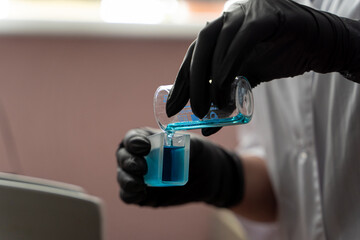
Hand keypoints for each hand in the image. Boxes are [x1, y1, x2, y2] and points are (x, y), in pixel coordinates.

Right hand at [116, 127, 243, 206]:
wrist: (205, 175)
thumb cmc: (195, 153)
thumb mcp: (192, 144)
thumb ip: (181, 142)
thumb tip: (172, 140)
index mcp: (145, 139)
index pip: (132, 138)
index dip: (134, 141)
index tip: (145, 146)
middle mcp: (137, 156)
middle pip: (122, 156)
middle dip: (129, 161)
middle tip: (142, 167)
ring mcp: (137, 175)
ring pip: (122, 176)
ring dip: (127, 179)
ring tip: (140, 184)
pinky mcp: (141, 194)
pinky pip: (128, 195)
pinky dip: (131, 194)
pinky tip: (142, 193)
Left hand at [166, 0, 359, 122]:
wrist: (317, 44)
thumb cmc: (278, 58)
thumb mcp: (245, 82)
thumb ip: (226, 100)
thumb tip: (206, 128)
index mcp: (219, 33)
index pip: (193, 57)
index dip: (181, 83)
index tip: (172, 108)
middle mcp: (227, 19)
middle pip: (199, 49)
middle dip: (192, 82)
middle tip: (195, 111)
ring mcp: (245, 13)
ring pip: (216, 43)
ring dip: (211, 77)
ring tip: (213, 106)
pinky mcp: (265, 16)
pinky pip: (242, 39)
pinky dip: (230, 62)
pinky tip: (224, 85)